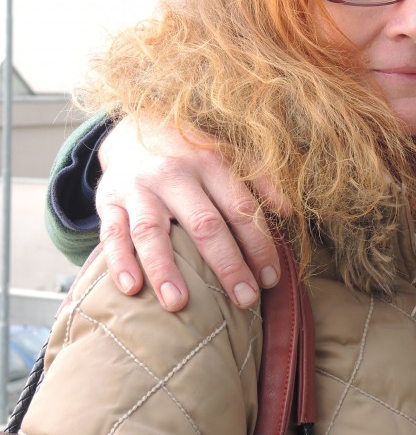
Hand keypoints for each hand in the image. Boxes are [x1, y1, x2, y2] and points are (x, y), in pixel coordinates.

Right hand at [95, 114, 290, 310]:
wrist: (132, 130)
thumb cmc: (190, 152)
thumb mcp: (228, 155)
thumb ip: (260, 180)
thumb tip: (288, 212)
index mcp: (211, 163)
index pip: (241, 210)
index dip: (259, 245)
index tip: (271, 279)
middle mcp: (175, 175)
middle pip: (204, 224)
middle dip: (227, 265)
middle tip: (244, 299)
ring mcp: (139, 188)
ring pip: (151, 232)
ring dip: (165, 270)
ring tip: (179, 304)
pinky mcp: (108, 201)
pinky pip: (112, 234)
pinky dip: (120, 262)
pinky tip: (131, 289)